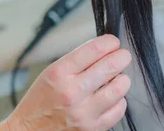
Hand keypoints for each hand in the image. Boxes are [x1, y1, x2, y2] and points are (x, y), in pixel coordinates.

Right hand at [5, 36, 130, 130]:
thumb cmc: (40, 100)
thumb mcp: (52, 71)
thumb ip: (78, 59)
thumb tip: (106, 48)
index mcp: (60, 72)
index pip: (95, 49)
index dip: (110, 42)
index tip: (114, 42)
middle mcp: (72, 92)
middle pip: (111, 66)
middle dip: (122, 57)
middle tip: (123, 56)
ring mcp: (83, 112)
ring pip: (119, 88)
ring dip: (122, 79)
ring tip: (118, 77)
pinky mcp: (91, 129)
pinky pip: (118, 110)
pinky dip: (119, 100)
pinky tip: (112, 97)